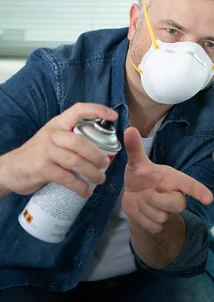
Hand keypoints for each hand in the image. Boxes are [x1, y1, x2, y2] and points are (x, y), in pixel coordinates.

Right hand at [0, 103, 117, 197]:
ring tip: (100, 179)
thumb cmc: (39, 153)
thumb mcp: (53, 138)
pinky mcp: (41, 169)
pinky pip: (66, 178)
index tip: (114, 117)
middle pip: (80, 142)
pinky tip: (86, 191)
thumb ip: (72, 138)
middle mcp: (52, 134)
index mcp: (58, 124)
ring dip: (92, 172)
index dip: (97, 110)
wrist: (10, 169)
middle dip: (97, 154)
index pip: (78, 110)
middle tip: (106, 163)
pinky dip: (79, 186)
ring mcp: (45, 152)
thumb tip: (103, 145)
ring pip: (75, 161)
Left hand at [122, 127, 212, 233]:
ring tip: (142, 199)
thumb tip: (129, 129)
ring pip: (162, 217)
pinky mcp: (160, 224)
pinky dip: (142, 219)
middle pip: (178, 204)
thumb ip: (135, 148)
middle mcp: (176, 194)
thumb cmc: (140, 176)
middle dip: (158, 200)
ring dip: (146, 209)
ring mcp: (170, 211)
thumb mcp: (136, 163)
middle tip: (147, 193)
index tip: (209, 199)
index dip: (200, 191)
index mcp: (174, 178)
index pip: (190, 185)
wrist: (133, 195)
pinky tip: (141, 210)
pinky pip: (153, 226)